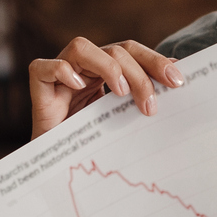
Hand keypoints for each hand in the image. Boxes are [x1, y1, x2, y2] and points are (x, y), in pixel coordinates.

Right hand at [27, 38, 184, 138]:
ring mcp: (60, 74)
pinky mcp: (39, 87)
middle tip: (152, 105)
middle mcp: (84, 67)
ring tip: (122, 93)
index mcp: (106, 70)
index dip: (155, 61)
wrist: (59, 169)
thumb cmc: (93, 144)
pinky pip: (44, 66)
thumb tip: (178, 81)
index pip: (132, 52)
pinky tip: (79, 87)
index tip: (177, 82)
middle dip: (139, 73)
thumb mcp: (124, 120)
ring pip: (81, 47)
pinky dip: (62, 71)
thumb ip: (143, 100)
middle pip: (115, 50)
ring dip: (107, 67)